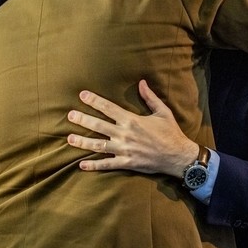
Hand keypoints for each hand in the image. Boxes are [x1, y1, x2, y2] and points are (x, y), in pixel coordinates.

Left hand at [67, 80, 198, 177]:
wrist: (178, 155)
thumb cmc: (170, 132)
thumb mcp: (162, 111)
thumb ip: (150, 97)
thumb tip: (142, 82)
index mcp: (132, 120)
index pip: (108, 108)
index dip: (94, 101)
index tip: (82, 95)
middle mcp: (125, 134)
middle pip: (98, 125)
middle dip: (82, 119)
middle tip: (69, 116)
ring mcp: (124, 150)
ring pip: (98, 145)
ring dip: (82, 142)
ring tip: (69, 139)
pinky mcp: (126, 163)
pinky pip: (107, 164)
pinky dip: (94, 165)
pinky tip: (81, 164)